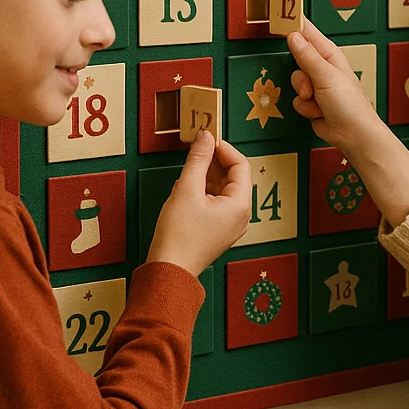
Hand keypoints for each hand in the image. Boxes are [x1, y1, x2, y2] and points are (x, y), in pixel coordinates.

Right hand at [147, 130, 252, 275]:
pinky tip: (186, 189)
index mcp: (240, 205)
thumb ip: (198, 159)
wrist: (167, 271)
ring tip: (188, 170)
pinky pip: (216, 202)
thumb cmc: (178, 236)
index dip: (223, 148)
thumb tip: (205, 136)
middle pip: (233, 176)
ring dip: (206, 175)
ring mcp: (230, 224)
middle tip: (196, 149)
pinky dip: (203, 190)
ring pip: (223, 189)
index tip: (206, 138)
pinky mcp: (218, 230)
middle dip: (214, 161)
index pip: (240, 165)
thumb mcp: (186, 189)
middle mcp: (241, 215)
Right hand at [286, 19, 408, 225]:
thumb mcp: (326, 77)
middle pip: (297, 60)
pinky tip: (319, 113)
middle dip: (301, 76)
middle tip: (311, 86)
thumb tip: (293, 35)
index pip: (309, 33)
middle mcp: (323, 68)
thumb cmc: (349, 104)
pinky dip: (306, 109)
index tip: (280, 12)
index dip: (294, 23)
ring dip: (304, 95)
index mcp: (330, 55)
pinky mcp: (312, 103)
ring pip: (295, 82)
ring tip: (318, 102)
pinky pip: (297, 100)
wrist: (353, 135)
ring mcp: (317, 86)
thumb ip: (307, 56)